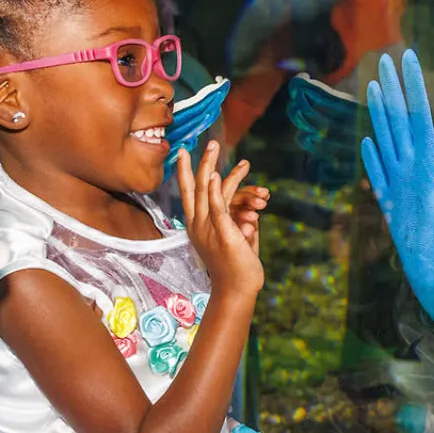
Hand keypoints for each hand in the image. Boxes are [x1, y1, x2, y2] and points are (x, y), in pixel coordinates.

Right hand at [177, 141, 263, 298]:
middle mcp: (198, 226)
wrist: (237, 290)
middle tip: (198, 142)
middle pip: (193, 188)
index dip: (184, 173)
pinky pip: (217, 208)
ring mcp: (209, 229)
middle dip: (196, 163)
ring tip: (214, 146)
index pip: (188, 194)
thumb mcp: (237, 241)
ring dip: (208, 166)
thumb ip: (241, 226)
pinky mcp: (223, 233)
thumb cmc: (237, 268)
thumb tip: (250, 217)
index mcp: (198, 227)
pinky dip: (213, 190)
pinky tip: (214, 175)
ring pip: (204, 191)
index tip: (182, 153)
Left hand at [361, 50, 433, 324]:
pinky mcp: (387, 202)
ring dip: (378, 112)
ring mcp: (393, 185)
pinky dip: (371, 154)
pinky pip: (376, 172)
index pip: (417, 113)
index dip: (412, 85)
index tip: (407, 58)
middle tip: (385, 60)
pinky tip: (368, 139)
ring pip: (384, 140)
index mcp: (426, 164)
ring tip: (374, 87)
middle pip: (397, 121)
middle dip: (393, 89)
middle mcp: (406, 169)